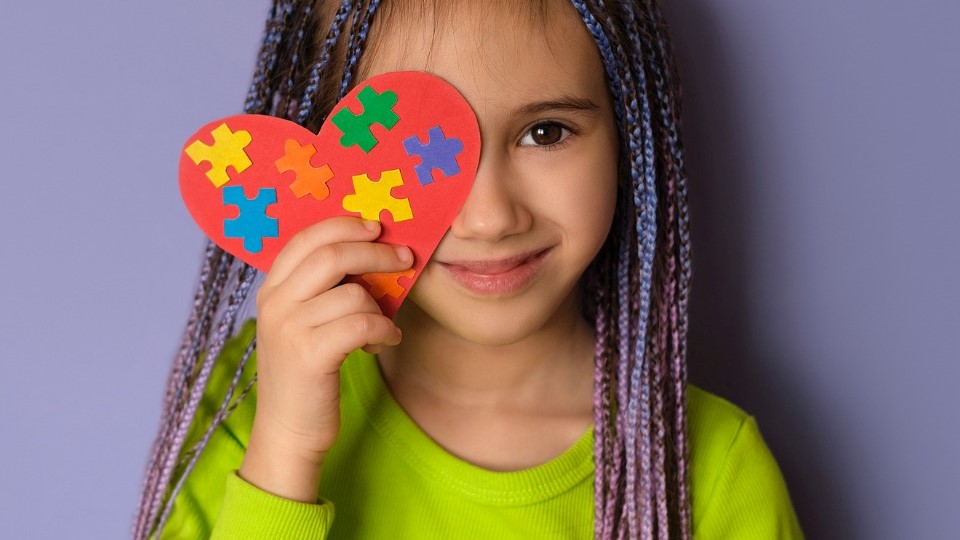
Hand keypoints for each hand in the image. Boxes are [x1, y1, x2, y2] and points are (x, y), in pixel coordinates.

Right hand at [239, 216, 411, 500]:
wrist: (288, 431)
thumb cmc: (306, 374)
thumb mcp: (303, 323)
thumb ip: (322, 288)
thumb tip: (371, 251)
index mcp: (271, 288)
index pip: (306, 237)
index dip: (344, 226)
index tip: (377, 228)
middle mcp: (274, 303)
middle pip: (332, 255)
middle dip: (376, 253)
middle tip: (405, 258)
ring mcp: (289, 328)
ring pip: (354, 294)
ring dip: (381, 308)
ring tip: (382, 327)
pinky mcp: (310, 355)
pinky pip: (363, 324)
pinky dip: (384, 331)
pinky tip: (385, 342)